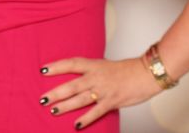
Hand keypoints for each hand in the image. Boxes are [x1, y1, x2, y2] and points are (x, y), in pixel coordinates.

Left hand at [38, 56, 160, 128]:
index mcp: (95, 65)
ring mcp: (103, 90)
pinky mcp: (112, 101)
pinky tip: (76, 125)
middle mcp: (96, 77)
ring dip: (66, 105)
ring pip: (80, 98)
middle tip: (42, 98)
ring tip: (53, 110)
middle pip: (72, 84)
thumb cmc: (128, 70)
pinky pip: (96, 112)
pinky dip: (85, 119)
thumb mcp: (106, 66)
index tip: (43, 70)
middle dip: (56, 92)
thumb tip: (81, 78)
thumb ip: (93, 71)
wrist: (146, 73)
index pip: (71, 63)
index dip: (57, 66)